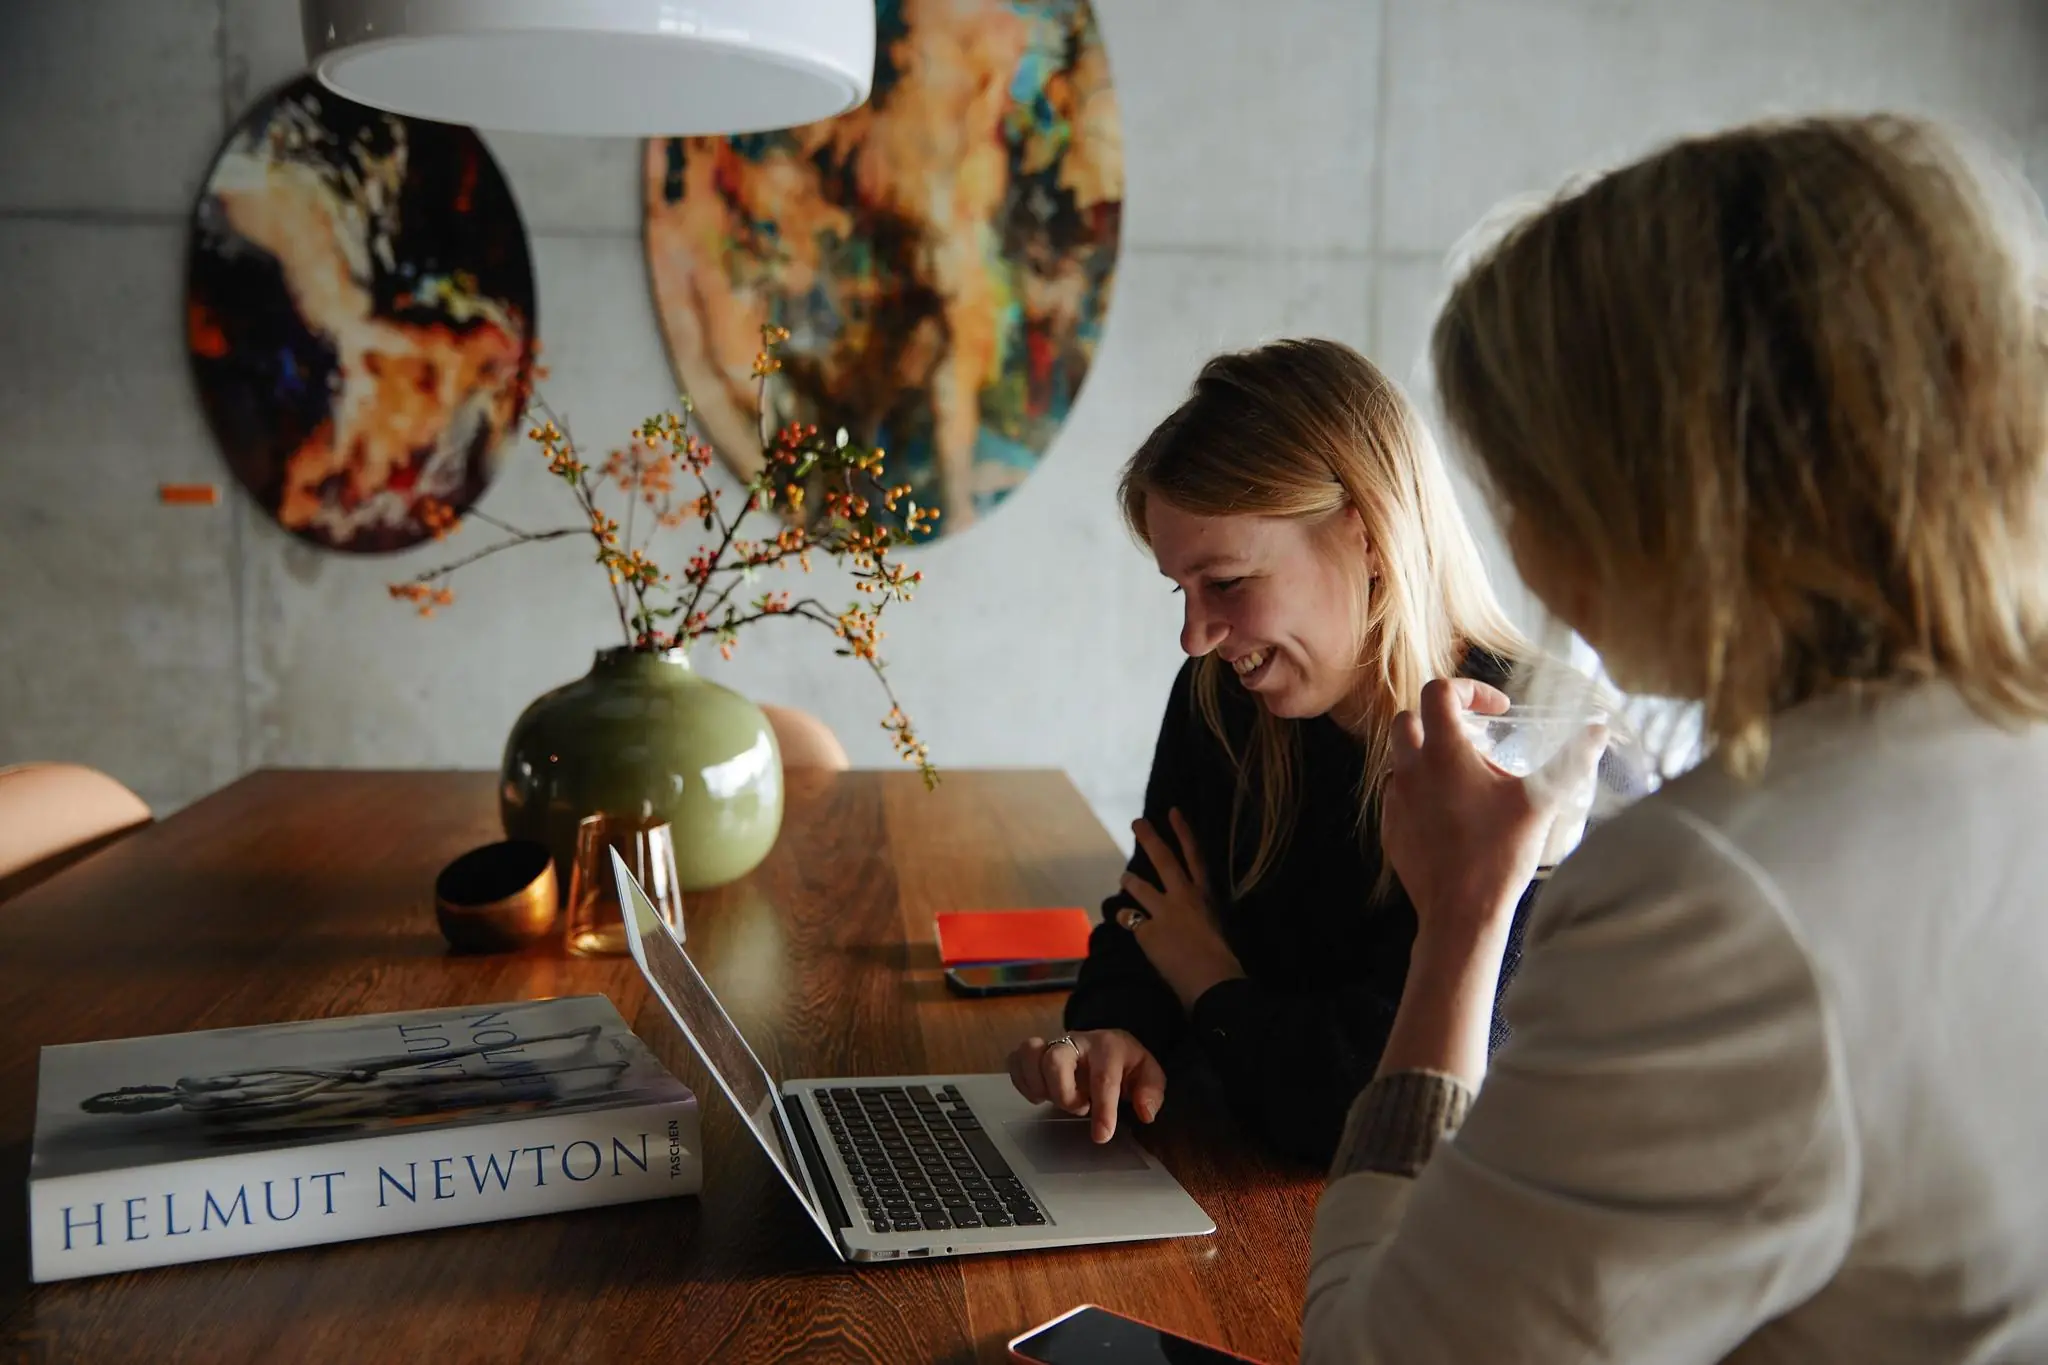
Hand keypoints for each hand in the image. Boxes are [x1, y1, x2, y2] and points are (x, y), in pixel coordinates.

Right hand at [1007, 1028, 1165, 1142]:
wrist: (1106, 1045)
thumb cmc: (1125, 1064)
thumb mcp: (1148, 1074)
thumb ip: (1151, 1092)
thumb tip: (1145, 1112)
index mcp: (1108, 1046)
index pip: (1103, 1078)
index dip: (1102, 1110)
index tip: (1102, 1135)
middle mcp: (1077, 1041)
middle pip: (1055, 1059)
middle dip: (1064, 1094)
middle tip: (1078, 1108)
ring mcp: (1052, 1044)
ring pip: (1030, 1053)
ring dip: (1039, 1085)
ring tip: (1055, 1099)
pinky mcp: (1035, 1052)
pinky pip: (1015, 1061)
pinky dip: (1022, 1082)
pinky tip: (1039, 1095)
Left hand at [1121, 809, 1245, 1009]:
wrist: (1212, 982)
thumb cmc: (1223, 964)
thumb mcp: (1216, 932)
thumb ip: (1200, 921)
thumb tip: (1188, 925)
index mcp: (1207, 898)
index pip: (1195, 857)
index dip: (1183, 833)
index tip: (1173, 812)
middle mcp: (1185, 898)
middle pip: (1164, 860)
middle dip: (1149, 838)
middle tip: (1137, 822)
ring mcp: (1164, 912)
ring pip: (1139, 886)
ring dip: (1130, 879)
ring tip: (1125, 877)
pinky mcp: (1146, 931)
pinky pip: (1129, 921)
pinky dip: (1126, 921)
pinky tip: (1125, 923)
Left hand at [1381, 678, 1605, 944]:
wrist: (1460, 913)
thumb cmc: (1500, 853)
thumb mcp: (1542, 801)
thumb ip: (1571, 759)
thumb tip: (1598, 729)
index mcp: (1442, 753)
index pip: (1438, 691)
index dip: (1469, 690)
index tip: (1497, 712)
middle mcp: (1409, 770)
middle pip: (1409, 719)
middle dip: (1441, 721)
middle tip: (1477, 742)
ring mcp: (1394, 800)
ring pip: (1401, 759)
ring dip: (1429, 757)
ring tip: (1469, 781)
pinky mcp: (1390, 828)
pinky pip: (1399, 795)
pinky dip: (1421, 791)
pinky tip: (1454, 815)